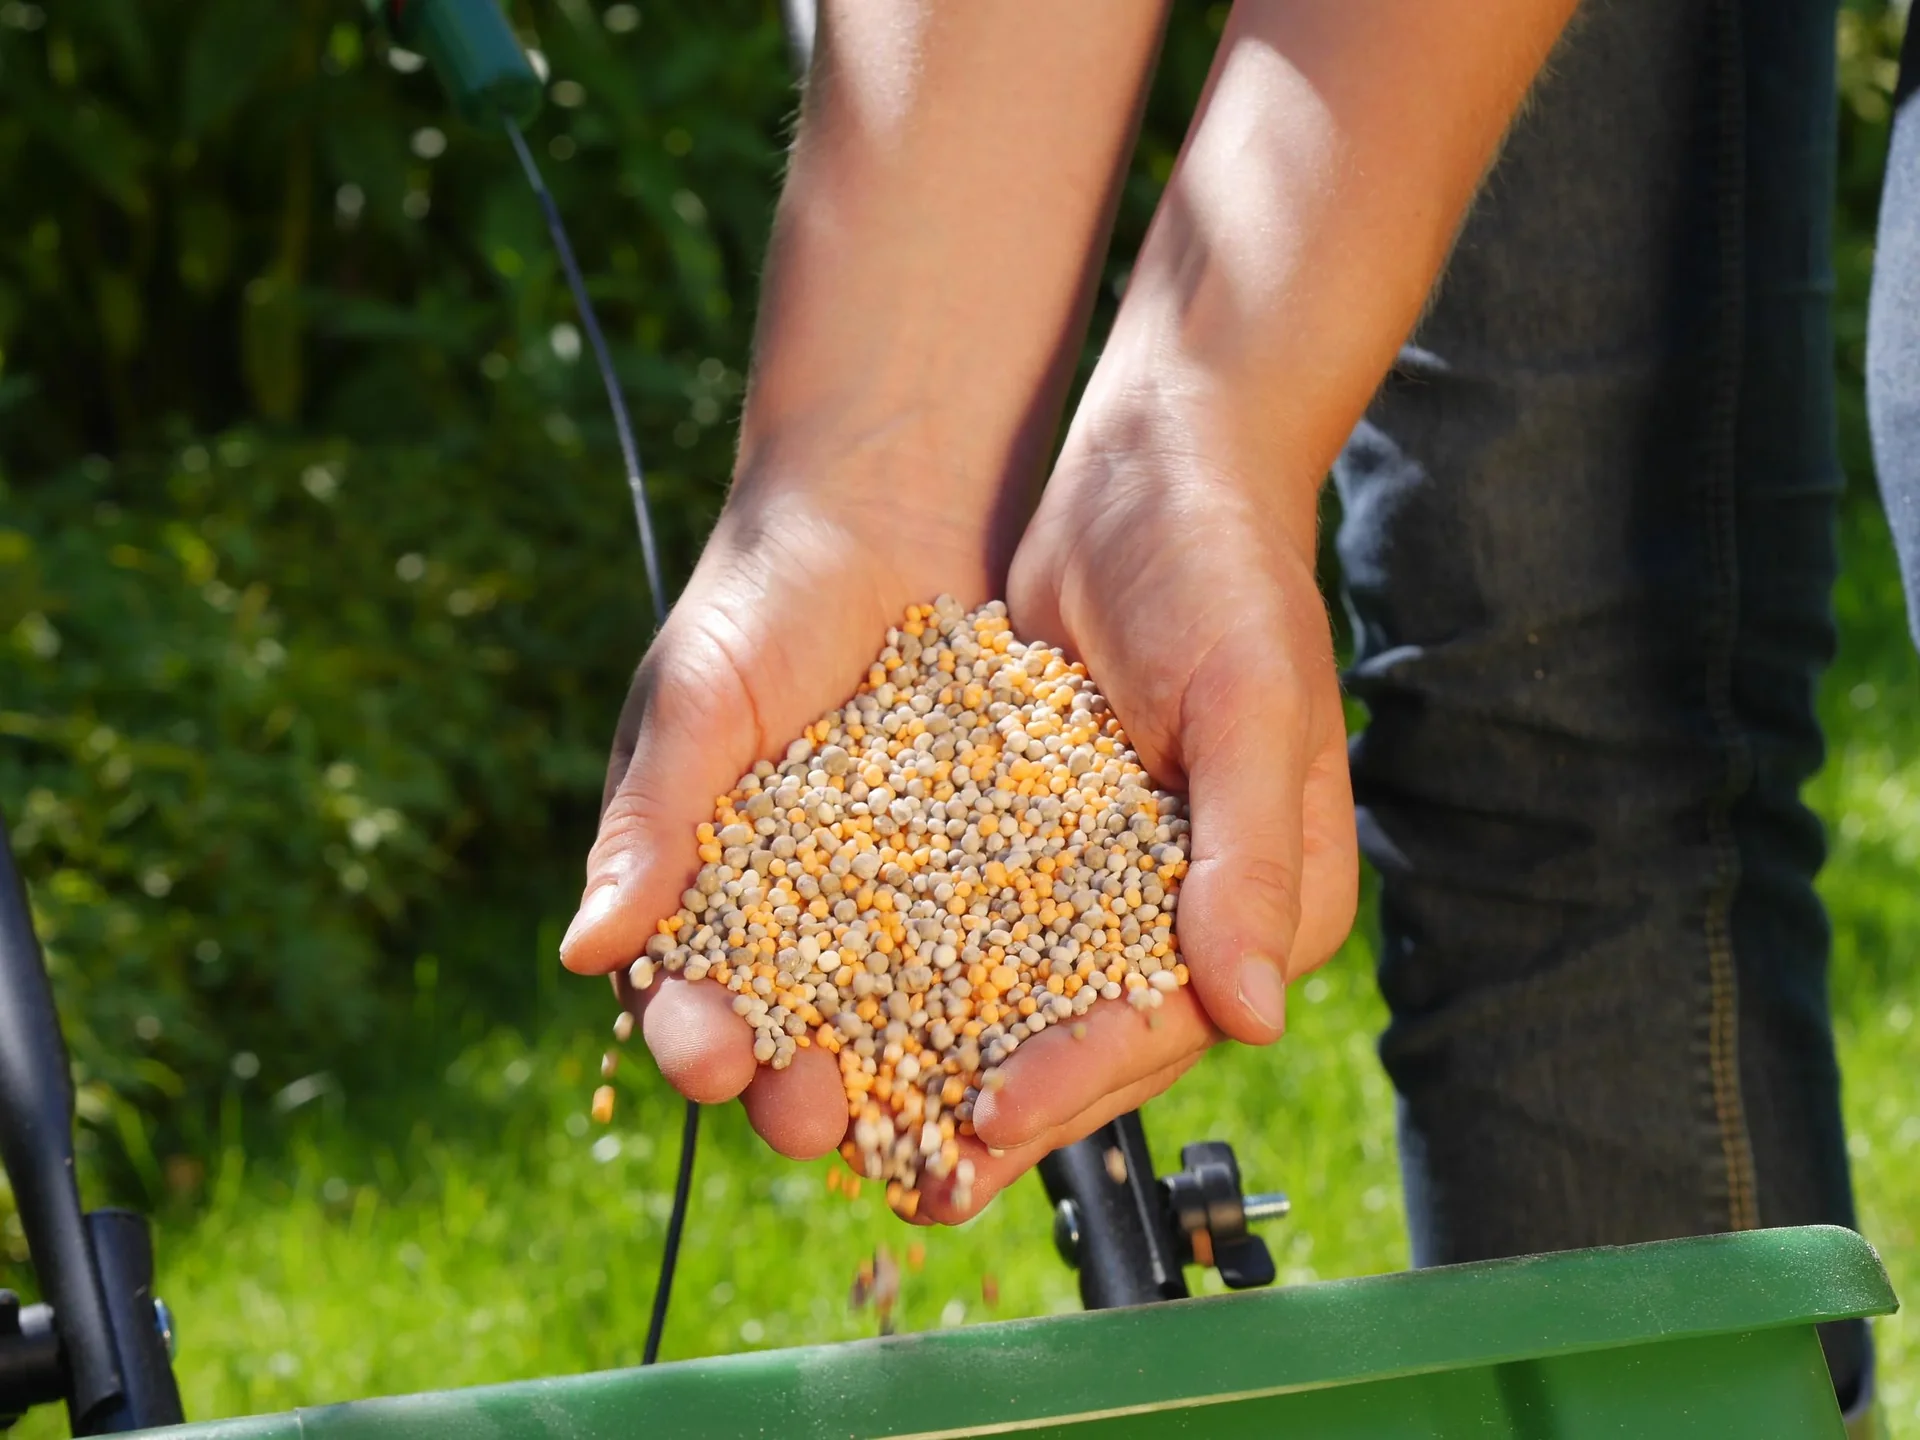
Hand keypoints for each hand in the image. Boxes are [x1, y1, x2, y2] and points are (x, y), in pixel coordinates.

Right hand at [558, 480, 997, 1161]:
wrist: (887, 511)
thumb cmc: (759, 602)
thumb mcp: (695, 707)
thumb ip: (648, 828)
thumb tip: (585, 955)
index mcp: (713, 897)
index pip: (693, 997)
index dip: (697, 1039)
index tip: (710, 1059)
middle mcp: (808, 919)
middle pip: (799, 1037)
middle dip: (802, 1088)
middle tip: (818, 1113)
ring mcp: (905, 903)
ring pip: (904, 1019)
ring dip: (909, 1079)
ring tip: (927, 1118)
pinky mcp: (994, 871)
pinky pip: (999, 949)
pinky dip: (1008, 1002)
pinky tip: (1024, 1039)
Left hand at [908, 405, 1358, 1222]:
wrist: (1153, 466)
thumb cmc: (1226, 567)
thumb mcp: (1249, 700)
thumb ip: (1249, 854)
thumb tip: (1256, 1015)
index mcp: (1267, 898)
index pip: (1168, 1017)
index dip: (1078, 1078)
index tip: (986, 1120)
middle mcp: (1189, 905)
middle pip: (1088, 1035)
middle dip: (997, 1107)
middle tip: (907, 1178)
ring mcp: (1107, 871)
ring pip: (1020, 993)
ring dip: (941, 1059)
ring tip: (855, 1127)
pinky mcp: (1035, 830)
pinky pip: (972, 918)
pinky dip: (912, 964)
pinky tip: (841, 1007)